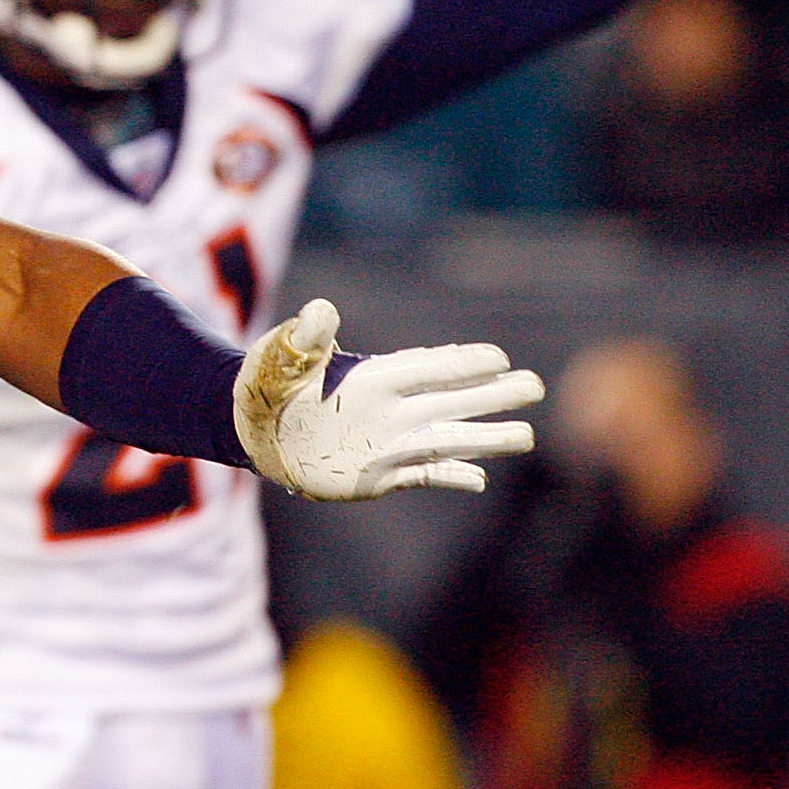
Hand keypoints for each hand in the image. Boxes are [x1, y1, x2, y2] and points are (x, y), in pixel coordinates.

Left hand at [236, 298, 541, 498]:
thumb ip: (305, 338)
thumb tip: (320, 310)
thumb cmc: (267, 383)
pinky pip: (422, 474)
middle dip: (492, 395)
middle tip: (535, 386)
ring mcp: (388, 443)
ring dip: (486, 438)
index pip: (426, 367)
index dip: (460, 363)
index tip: (499, 359)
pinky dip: (449, 476)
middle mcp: (390, 409)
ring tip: (526, 435)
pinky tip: (479, 477)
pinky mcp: (379, 474)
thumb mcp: (281, 357)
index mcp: (372, 377)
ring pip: (448, 439)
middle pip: (451, 401)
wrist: (253, 430)